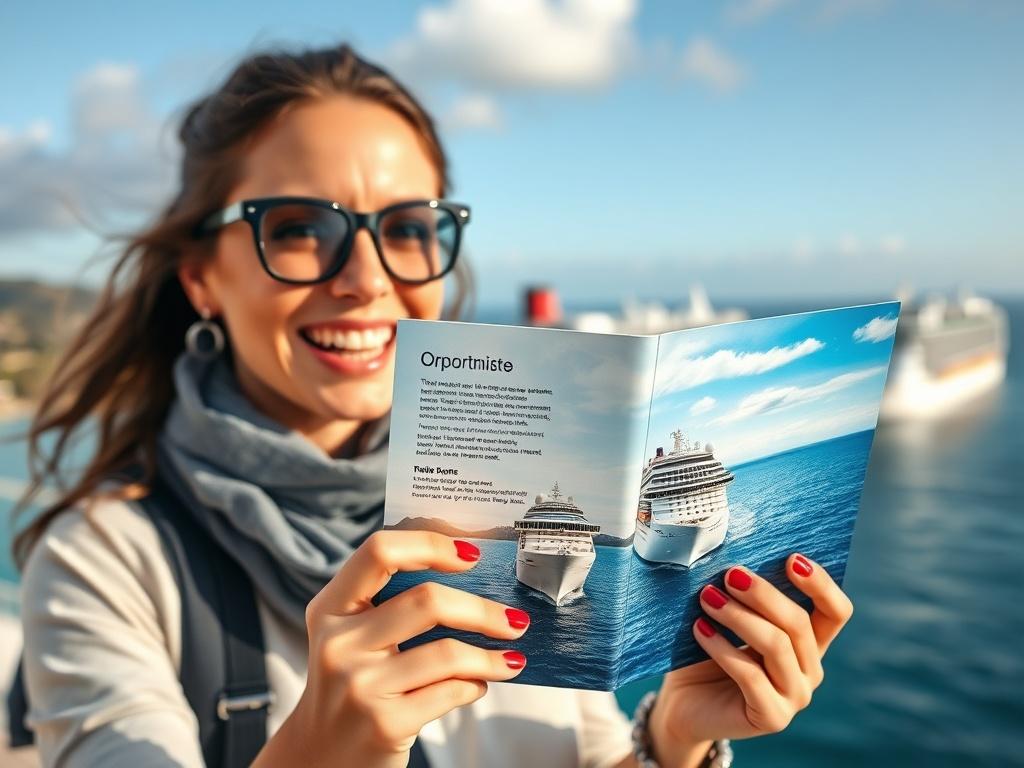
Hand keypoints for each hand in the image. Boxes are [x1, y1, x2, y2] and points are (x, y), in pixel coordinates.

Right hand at [252, 531, 530, 767]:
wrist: (320, 758)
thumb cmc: (352, 684)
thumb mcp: (351, 636)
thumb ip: (391, 601)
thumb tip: (471, 562)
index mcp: (331, 608)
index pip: (379, 551)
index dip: (431, 543)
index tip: (473, 554)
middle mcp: (339, 643)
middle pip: (427, 600)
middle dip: (483, 610)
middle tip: (515, 619)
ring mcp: (359, 686)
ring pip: (448, 652)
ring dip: (492, 655)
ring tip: (512, 658)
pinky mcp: (384, 723)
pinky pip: (450, 691)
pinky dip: (475, 685)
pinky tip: (479, 684)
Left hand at [647, 553, 853, 766]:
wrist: (684, 703)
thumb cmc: (707, 651)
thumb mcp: (730, 618)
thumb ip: (743, 595)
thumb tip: (736, 557)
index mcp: (808, 643)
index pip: (836, 612)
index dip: (820, 584)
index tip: (791, 559)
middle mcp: (809, 670)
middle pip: (799, 623)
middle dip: (763, 594)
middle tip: (730, 575)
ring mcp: (794, 697)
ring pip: (776, 646)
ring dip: (739, 616)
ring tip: (707, 597)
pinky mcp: (772, 717)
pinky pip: (750, 676)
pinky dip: (722, 647)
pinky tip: (700, 629)